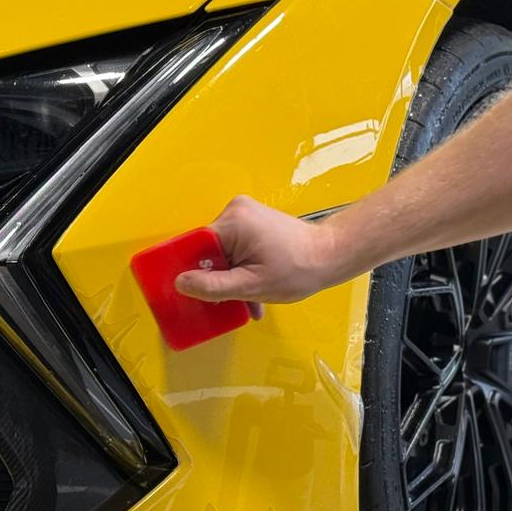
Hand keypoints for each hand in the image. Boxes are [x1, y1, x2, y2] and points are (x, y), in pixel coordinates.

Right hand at [174, 195, 344, 305]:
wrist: (331, 256)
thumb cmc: (298, 270)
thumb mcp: (252, 285)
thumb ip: (214, 286)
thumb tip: (180, 283)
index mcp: (233, 222)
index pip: (197, 246)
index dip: (196, 272)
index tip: (202, 293)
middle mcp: (236, 210)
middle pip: (210, 250)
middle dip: (220, 278)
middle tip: (234, 300)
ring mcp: (245, 214)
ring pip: (223, 252)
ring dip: (233, 277)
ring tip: (250, 297)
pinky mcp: (253, 221)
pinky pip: (235, 247)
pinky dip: (242, 268)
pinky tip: (255, 287)